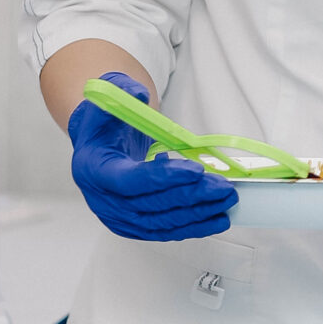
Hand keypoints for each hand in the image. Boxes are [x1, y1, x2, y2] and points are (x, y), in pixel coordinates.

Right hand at [68, 71, 234, 241]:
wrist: (97, 150)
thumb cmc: (104, 127)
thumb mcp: (106, 101)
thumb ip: (121, 92)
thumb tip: (138, 93)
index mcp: (94, 170)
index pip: (130, 181)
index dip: (163, 177)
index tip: (196, 170)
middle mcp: (105, 200)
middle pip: (153, 205)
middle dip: (192, 196)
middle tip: (224, 187)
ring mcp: (119, 218)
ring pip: (163, 222)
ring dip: (199, 213)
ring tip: (228, 201)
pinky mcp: (135, 228)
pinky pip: (167, 231)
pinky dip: (194, 227)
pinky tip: (218, 219)